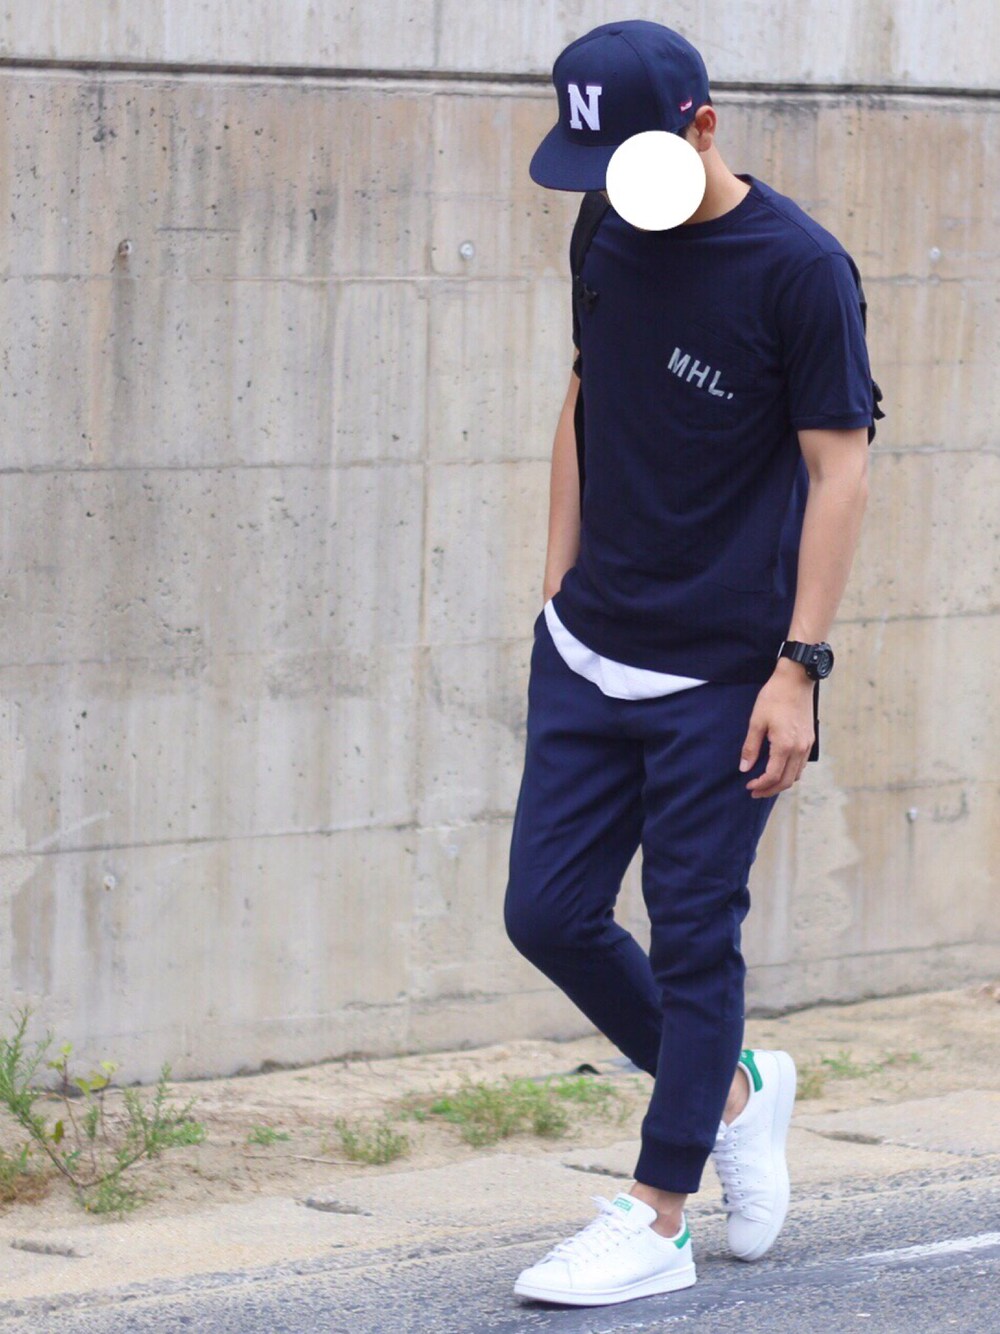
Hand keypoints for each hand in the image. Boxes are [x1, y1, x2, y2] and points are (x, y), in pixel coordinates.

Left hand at [739, 661, 814, 797]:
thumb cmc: (774, 697)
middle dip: (770, 790)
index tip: (748, 786)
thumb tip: (744, 768)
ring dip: (781, 783)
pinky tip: (779, 769)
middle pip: (786, 781)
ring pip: (796, 775)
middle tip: (755, 792)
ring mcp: (807, 745)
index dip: (760, 785)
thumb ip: (751, 747)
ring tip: (765, 783)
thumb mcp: (756, 721)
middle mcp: (799, 749)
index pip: (773, 776)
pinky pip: (802, 765)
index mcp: (785, 745)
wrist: (796, 680)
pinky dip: (790, 773)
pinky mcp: (810, 739)